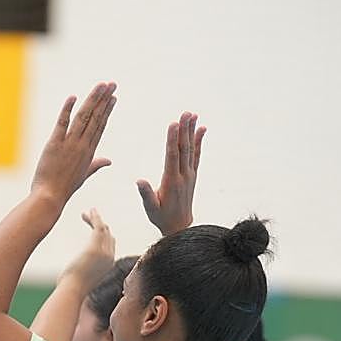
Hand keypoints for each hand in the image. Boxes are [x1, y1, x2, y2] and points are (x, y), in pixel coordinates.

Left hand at [30, 82, 116, 206]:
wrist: (50, 197)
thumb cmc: (65, 188)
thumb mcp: (84, 175)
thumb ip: (96, 164)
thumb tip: (109, 160)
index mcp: (89, 151)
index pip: (100, 126)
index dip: (107, 110)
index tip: (113, 97)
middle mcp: (82, 145)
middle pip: (96, 117)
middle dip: (104, 99)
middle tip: (111, 84)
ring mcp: (69, 144)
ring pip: (83, 117)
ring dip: (92, 99)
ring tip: (100, 85)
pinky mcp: (54, 144)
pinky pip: (62, 123)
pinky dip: (67, 109)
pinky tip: (73, 97)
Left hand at [61, 207, 115, 284]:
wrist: (72, 291)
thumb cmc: (72, 289)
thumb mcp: (80, 281)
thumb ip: (81, 275)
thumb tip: (71, 276)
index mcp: (108, 265)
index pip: (110, 245)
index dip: (103, 235)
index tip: (93, 228)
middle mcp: (110, 257)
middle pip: (109, 235)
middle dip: (100, 225)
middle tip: (88, 216)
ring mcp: (104, 252)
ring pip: (104, 229)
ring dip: (96, 219)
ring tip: (89, 212)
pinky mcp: (94, 247)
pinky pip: (98, 226)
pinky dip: (95, 218)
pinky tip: (90, 212)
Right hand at [136, 111, 205, 235]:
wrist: (180, 226)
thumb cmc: (162, 217)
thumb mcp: (151, 208)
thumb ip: (146, 194)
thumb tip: (139, 181)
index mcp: (172, 181)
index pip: (172, 156)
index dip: (172, 139)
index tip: (173, 124)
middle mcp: (183, 175)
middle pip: (184, 148)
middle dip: (184, 130)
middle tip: (186, 113)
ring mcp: (189, 174)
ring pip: (191, 149)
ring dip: (192, 131)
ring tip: (193, 115)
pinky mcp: (192, 175)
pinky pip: (196, 155)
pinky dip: (199, 141)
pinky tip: (201, 130)